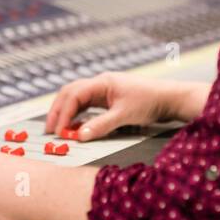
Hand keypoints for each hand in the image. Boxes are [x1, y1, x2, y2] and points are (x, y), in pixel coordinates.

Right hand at [45, 71, 200, 141]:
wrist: (170, 98)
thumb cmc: (150, 102)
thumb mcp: (124, 115)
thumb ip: (101, 125)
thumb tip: (80, 136)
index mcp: (102, 82)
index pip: (74, 95)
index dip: (63, 114)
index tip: (58, 131)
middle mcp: (100, 83)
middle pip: (70, 93)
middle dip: (58, 111)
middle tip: (50, 130)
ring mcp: (104, 90)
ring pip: (77, 98)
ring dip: (66, 112)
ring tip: (58, 129)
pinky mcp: (109, 98)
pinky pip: (87, 104)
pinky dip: (77, 114)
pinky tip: (74, 126)